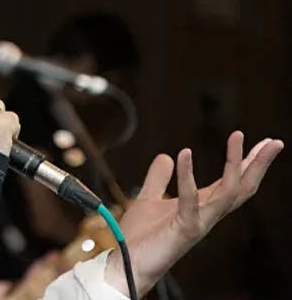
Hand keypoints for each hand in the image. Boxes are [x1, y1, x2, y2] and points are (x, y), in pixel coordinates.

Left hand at [104, 131, 283, 296]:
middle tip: (275, 142)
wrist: (126, 265)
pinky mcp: (184, 230)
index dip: (247, 162)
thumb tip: (166, 156)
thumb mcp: (148, 199)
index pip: (231, 182)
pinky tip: (184, 154)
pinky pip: (190, 201)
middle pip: (241, 188)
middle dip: (258, 165)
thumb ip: (159, 179)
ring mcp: (199, 223)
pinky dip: (187, 176)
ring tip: (237, 136)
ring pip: (228, 192)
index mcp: (202, 207)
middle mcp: (206, 215)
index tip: (264, 142)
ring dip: (235, 164)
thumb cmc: (140, 238)